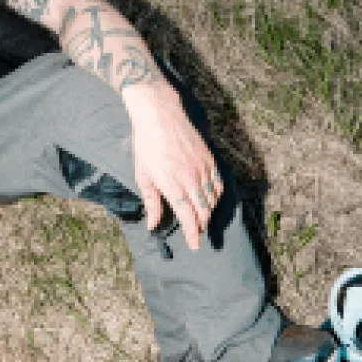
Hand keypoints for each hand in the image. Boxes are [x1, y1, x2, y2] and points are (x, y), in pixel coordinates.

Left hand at [125, 81, 223, 251]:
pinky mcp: (209, 159)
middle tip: (197, 235)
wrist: (160, 115)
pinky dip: (216, 196)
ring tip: (201, 220)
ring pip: (212, 199)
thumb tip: (152, 224)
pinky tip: (210, 200)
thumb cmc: (147, 145)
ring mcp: (202, 168)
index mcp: (172, 185)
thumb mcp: (143, 176)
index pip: (188, 217)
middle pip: (203, 211)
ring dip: (208, 212)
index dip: (193, 234)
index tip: (195, 245)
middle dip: (201, 226)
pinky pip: (218, 184)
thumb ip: (151, 202)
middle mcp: (190, 179)